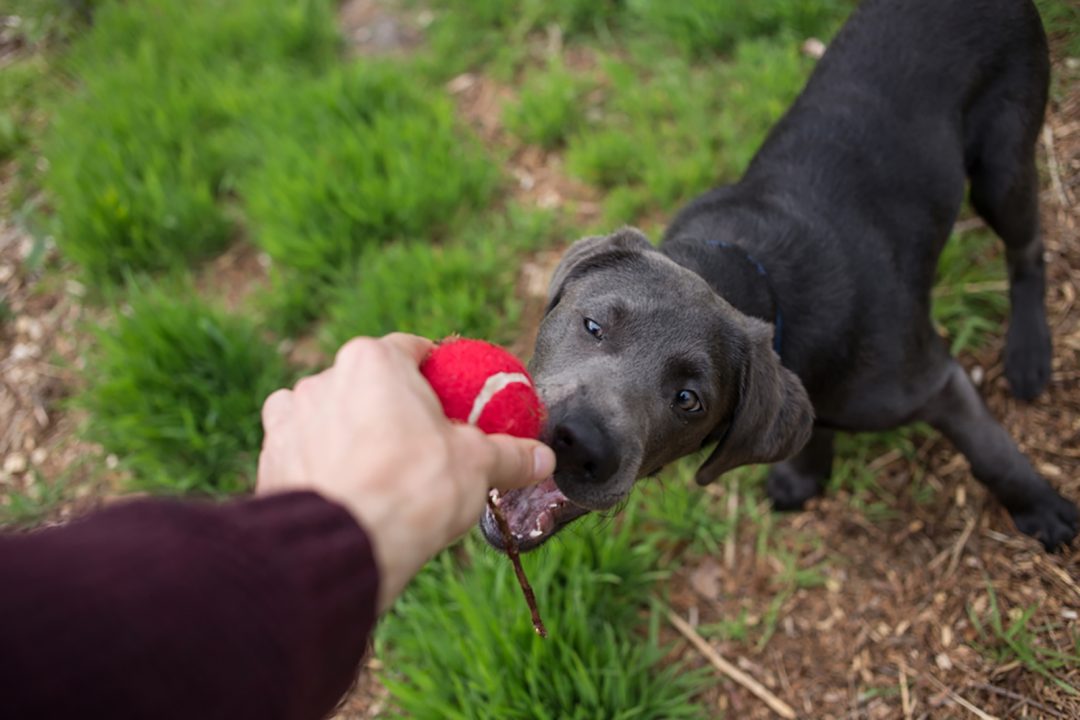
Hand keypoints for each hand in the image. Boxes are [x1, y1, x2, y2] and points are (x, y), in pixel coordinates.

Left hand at [256, 333, 555, 610]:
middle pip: (370, 384)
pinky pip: (303, 448)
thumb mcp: (478, 466)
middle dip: (393, 409)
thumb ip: (511, 455)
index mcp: (374, 361)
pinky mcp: (269, 456)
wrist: (340, 547)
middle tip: (421, 447)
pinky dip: (322, 462)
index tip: (451, 403)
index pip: (413, 350)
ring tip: (380, 476)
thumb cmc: (412, 490)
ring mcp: (290, 416)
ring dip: (352, 434)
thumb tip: (544, 459)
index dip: (436, 376)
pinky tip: (346, 489)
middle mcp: (325, 377)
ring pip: (332, 415)